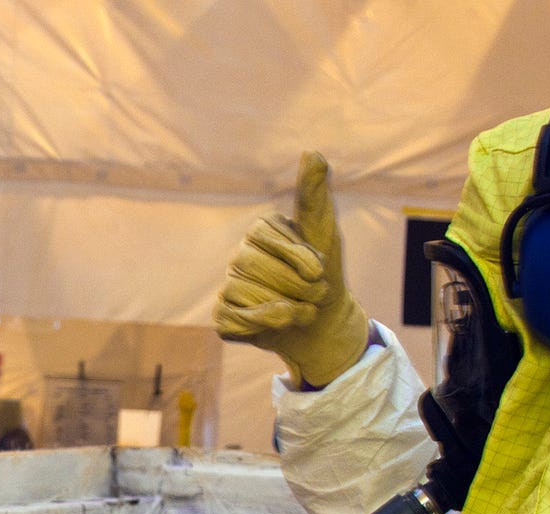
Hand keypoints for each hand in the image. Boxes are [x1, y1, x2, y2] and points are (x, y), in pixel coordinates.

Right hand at [214, 152, 368, 387]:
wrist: (324, 321)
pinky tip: (279, 325)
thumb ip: (314, 195)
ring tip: (303, 311)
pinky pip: (233, 322)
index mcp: (259, 230)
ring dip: (286, 311)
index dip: (295, 258)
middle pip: (254, 269)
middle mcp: (239, 256)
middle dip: (295, 287)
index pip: (263, 237)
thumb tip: (312, 151)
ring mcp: (229, 287)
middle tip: (317, 295)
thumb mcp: (324, 232)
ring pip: (246, 297)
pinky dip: (261, 326)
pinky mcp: (225, 318)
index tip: (320, 270)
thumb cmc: (324, 273)